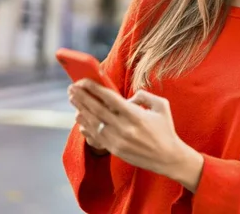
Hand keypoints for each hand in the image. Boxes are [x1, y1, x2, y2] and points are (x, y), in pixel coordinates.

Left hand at [68, 80, 203, 190]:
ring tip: (73, 99)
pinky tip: (80, 117)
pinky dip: (85, 125)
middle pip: (96, 109)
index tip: (83, 81)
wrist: (168, 157)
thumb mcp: (161, 106)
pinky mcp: (114, 149)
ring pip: (93, 122)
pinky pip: (95, 136)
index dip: (94, 88)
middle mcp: (124, 128)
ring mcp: (117, 140)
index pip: (109, 98)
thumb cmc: (165, 129)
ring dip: (81, 109)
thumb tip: (127, 97)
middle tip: (72, 87)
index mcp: (135, 115)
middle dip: (82, 96)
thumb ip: (144, 95)